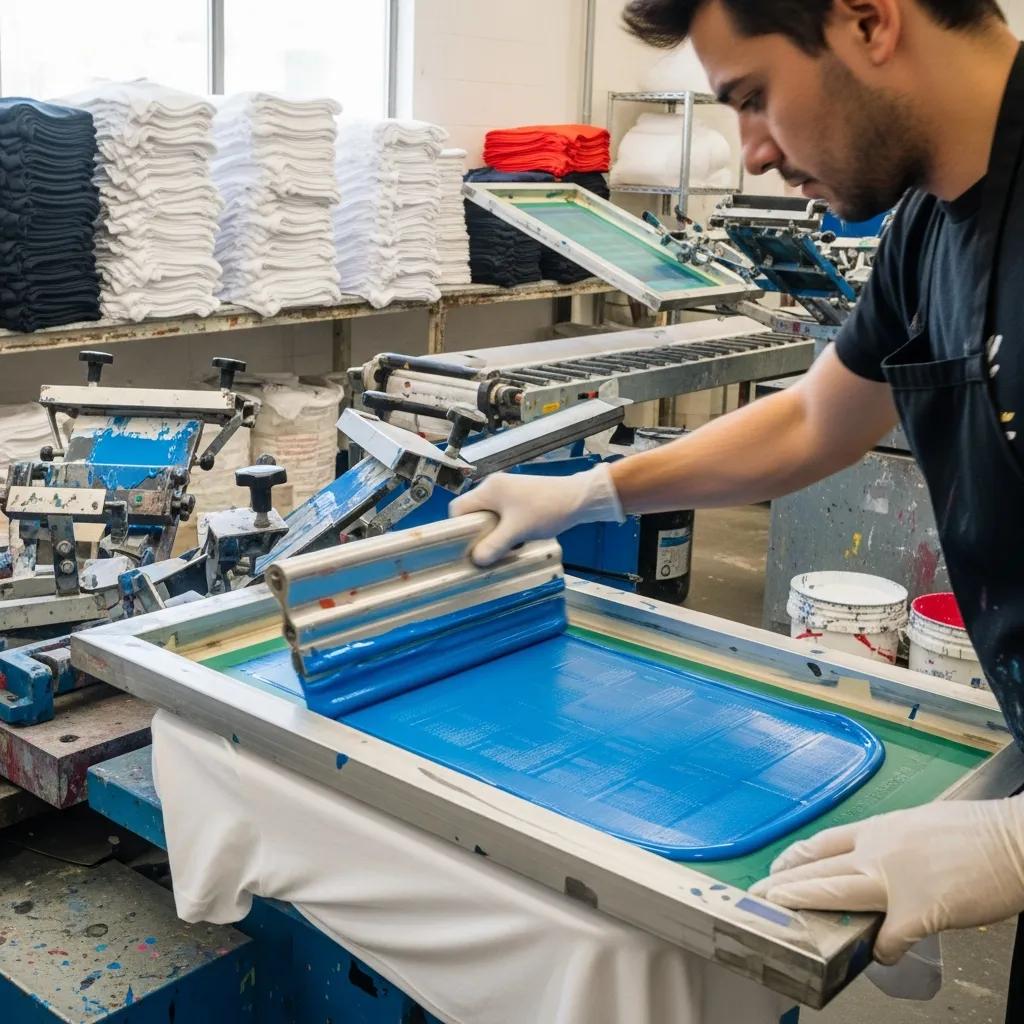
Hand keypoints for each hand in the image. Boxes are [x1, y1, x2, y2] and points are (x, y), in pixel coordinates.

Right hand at [449, 464, 623, 565]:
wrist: (578, 499)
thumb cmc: (546, 510)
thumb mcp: (517, 531)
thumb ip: (494, 545)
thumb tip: (476, 560)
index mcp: (489, 490)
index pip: (458, 508)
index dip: (458, 528)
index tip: (467, 546)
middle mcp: (494, 486)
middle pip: (473, 513)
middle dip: (478, 534)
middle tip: (487, 550)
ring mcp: (508, 491)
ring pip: (489, 516)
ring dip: (495, 533)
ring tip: (506, 546)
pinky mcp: (520, 497)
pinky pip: (503, 515)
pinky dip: (507, 528)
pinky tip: (518, 539)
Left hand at [749, 797, 1023, 963]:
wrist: (1012, 840)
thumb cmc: (977, 832)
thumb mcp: (919, 825)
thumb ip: (890, 846)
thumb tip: (878, 864)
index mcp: (879, 829)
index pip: (823, 843)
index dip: (794, 859)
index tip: (776, 869)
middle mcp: (877, 850)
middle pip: (818, 867)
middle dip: (785, 883)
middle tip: (761, 896)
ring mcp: (894, 878)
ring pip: (833, 892)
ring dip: (805, 904)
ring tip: (783, 915)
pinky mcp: (917, 909)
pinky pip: (888, 938)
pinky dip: (882, 950)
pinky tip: (882, 955)